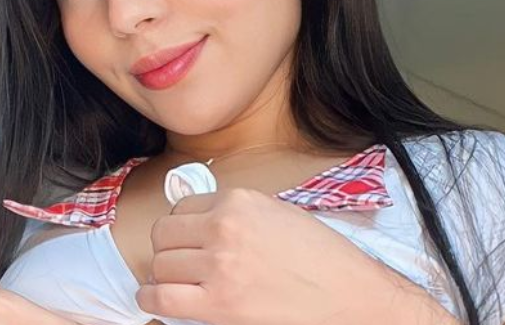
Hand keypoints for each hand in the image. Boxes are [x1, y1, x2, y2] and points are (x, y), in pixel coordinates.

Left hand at [135, 188, 449, 324]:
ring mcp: (219, 266)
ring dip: (164, 276)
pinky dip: (151, 299)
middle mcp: (224, 227)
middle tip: (182, 264)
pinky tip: (159, 301)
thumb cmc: (324, 260)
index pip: (182, 207)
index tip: (189, 241)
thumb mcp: (279, 215)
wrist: (352, 298)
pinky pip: (160, 298)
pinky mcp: (219, 304)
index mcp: (239, 202)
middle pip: (164, 234)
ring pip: (159, 265)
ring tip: (177, 285)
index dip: (183, 227)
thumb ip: (238, 214)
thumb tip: (201, 221)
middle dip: (170, 250)